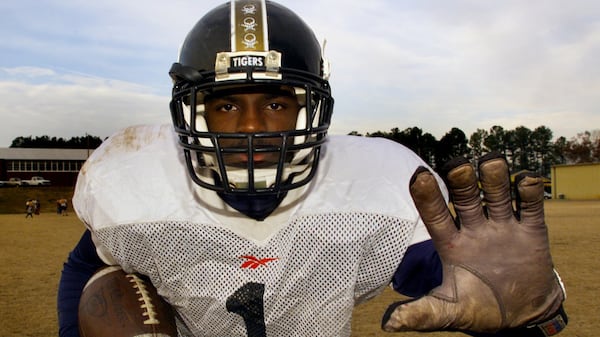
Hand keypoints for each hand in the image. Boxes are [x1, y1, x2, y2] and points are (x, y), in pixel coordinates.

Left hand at [382, 153, 565, 333]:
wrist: (521, 315)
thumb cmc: (477, 309)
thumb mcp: (448, 311)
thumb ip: (422, 314)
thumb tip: (388, 325)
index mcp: (451, 244)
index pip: (435, 214)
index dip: (427, 196)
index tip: (418, 175)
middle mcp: (474, 228)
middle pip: (465, 197)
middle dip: (462, 180)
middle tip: (457, 167)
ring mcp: (503, 227)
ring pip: (496, 194)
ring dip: (494, 177)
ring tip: (491, 162)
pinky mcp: (531, 231)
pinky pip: (530, 206)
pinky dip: (529, 191)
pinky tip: (526, 180)